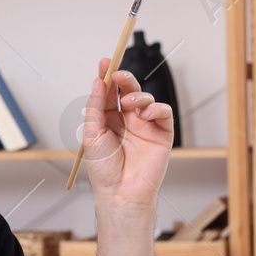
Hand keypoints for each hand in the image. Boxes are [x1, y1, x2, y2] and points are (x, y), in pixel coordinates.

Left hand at [79, 56, 173, 209]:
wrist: (120, 192)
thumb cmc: (103, 169)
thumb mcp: (92, 134)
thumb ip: (96, 107)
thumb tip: (99, 82)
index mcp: (108, 119)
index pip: (109, 92)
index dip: (107, 77)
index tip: (104, 63)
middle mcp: (127, 120)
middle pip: (128, 91)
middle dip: (124, 79)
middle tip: (118, 73)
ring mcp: (145, 126)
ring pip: (146, 99)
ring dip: (139, 95)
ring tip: (131, 104)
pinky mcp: (161, 134)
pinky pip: (163, 113)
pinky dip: (156, 109)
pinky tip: (146, 114)